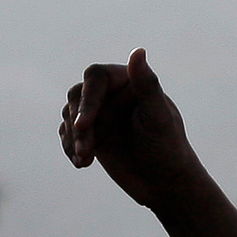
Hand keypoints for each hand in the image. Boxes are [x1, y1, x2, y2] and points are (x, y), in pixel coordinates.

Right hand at [60, 48, 200, 208]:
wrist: (166, 184)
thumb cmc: (169, 149)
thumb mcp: (159, 119)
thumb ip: (147, 86)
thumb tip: (138, 51)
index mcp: (129, 82)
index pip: (96, 77)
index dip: (87, 98)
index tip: (85, 125)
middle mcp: (111, 94)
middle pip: (77, 96)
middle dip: (78, 124)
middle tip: (85, 150)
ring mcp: (99, 114)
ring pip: (69, 116)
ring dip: (72, 138)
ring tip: (84, 161)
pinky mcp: (90, 134)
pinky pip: (67, 135)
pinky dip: (69, 148)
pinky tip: (81, 164)